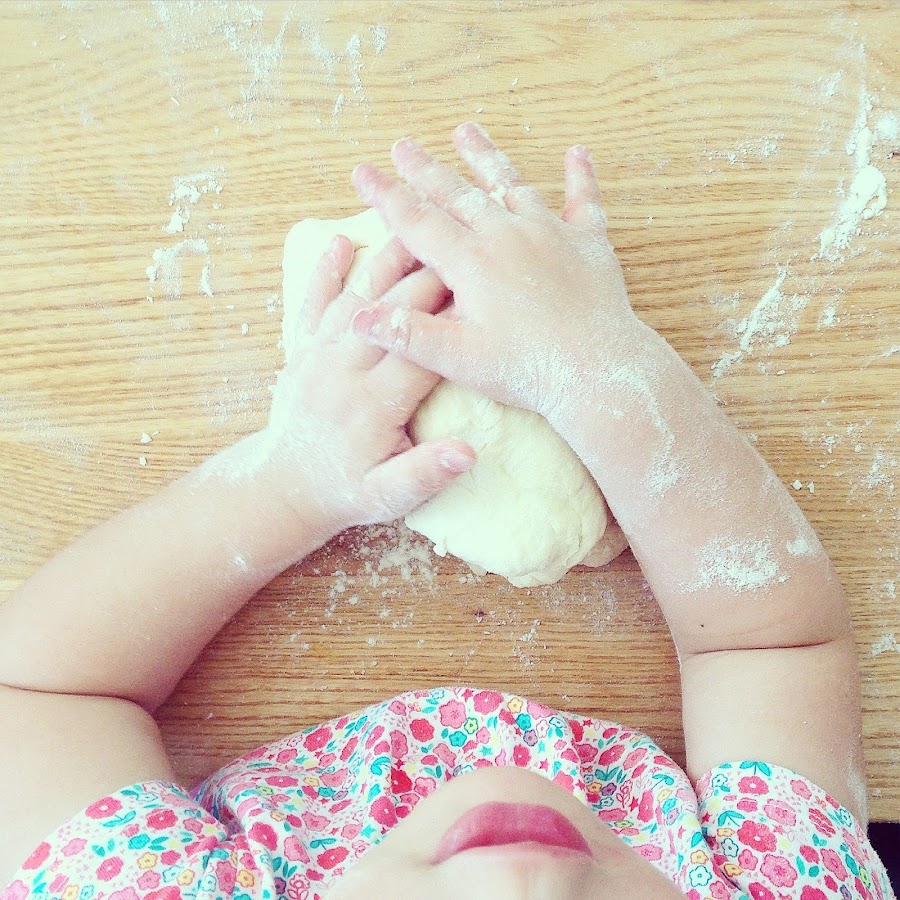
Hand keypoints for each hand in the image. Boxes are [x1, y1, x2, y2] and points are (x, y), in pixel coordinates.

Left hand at [257, 234, 476, 538]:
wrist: (283, 489)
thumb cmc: (344, 492)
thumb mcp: (387, 499)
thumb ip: (425, 474)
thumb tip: (468, 453)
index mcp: (372, 404)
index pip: (420, 351)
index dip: (454, 322)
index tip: (485, 296)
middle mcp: (343, 371)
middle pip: (390, 312)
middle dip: (429, 278)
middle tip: (462, 246)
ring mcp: (317, 356)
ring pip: (355, 296)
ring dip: (385, 261)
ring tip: (415, 227)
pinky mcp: (300, 351)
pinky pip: (312, 304)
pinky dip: (324, 272)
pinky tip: (341, 241)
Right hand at [349, 122, 638, 419]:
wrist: (600, 373)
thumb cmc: (528, 371)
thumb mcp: (459, 359)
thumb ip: (408, 334)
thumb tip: (358, 315)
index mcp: (472, 262)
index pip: (416, 221)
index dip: (386, 195)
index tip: (362, 171)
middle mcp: (507, 235)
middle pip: (457, 194)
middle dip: (425, 169)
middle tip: (402, 145)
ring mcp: (550, 234)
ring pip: (511, 185)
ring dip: (486, 158)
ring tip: (466, 131)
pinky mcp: (588, 244)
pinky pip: (583, 202)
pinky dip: (580, 178)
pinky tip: (577, 154)